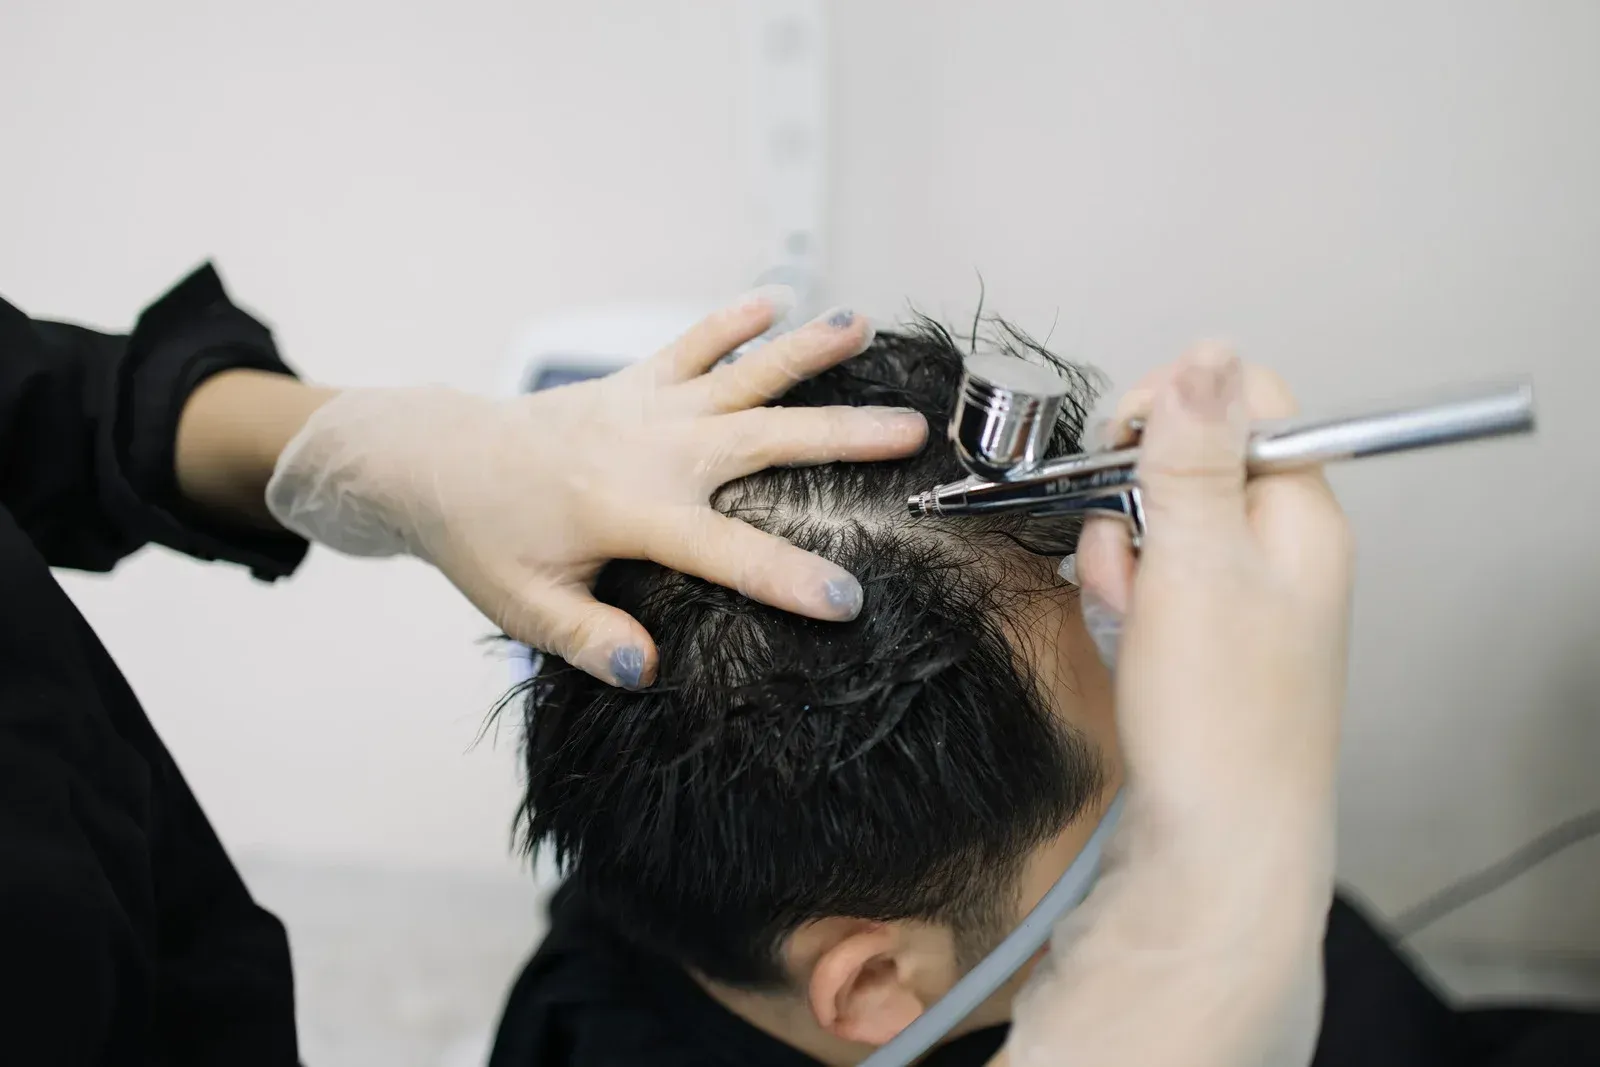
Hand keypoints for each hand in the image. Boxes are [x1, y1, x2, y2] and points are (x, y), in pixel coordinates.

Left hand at [263, 290, 927, 686]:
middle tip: (910, 432)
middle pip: (761, 440)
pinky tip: (779, 298)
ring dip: (803, 352)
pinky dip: (732, 321)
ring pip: (739, 376)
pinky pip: (690, 346)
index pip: (726, 552)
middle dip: (840, 438)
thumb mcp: (524, 608)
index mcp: (628, 512)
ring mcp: (645, 408)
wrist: (438, 462)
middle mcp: (649, 450)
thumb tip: (650, 671)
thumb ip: (588, 640)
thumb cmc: (484, 541)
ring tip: (863, 326)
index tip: (848, 600)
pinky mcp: (634, 384)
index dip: (788, 579)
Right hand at [1077, 342, 1352, 880]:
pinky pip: (1157, 577)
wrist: (1215, 843)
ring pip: (1163, 520)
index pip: (1244, 402)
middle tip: (1129, 553)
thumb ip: (1192, 454)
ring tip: (1126, 608)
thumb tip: (1208, 349)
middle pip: (1194, 461)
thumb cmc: (1216, 715)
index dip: (1174, 408)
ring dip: (1122, 550)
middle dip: (1134, 494)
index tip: (1121, 446)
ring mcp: (1248, 591)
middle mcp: (1283, 545)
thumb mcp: (1194, 562)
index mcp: (1301, 514)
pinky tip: (1126, 633)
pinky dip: (1127, 593)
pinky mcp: (1211, 633)